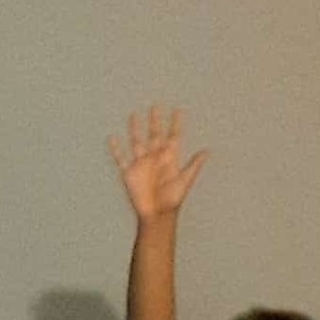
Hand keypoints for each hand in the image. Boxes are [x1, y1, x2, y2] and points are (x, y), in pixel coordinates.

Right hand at [108, 106, 206, 220]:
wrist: (157, 214)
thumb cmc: (172, 200)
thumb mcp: (185, 181)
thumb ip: (194, 165)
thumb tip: (206, 151)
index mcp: (170, 158)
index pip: (173, 136)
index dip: (176, 124)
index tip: (178, 110)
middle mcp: (155, 158)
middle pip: (155, 135)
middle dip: (155, 121)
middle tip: (156, 106)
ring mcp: (142, 164)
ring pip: (138, 142)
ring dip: (136, 129)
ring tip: (134, 115)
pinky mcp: (130, 172)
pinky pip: (121, 158)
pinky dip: (116, 149)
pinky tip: (112, 138)